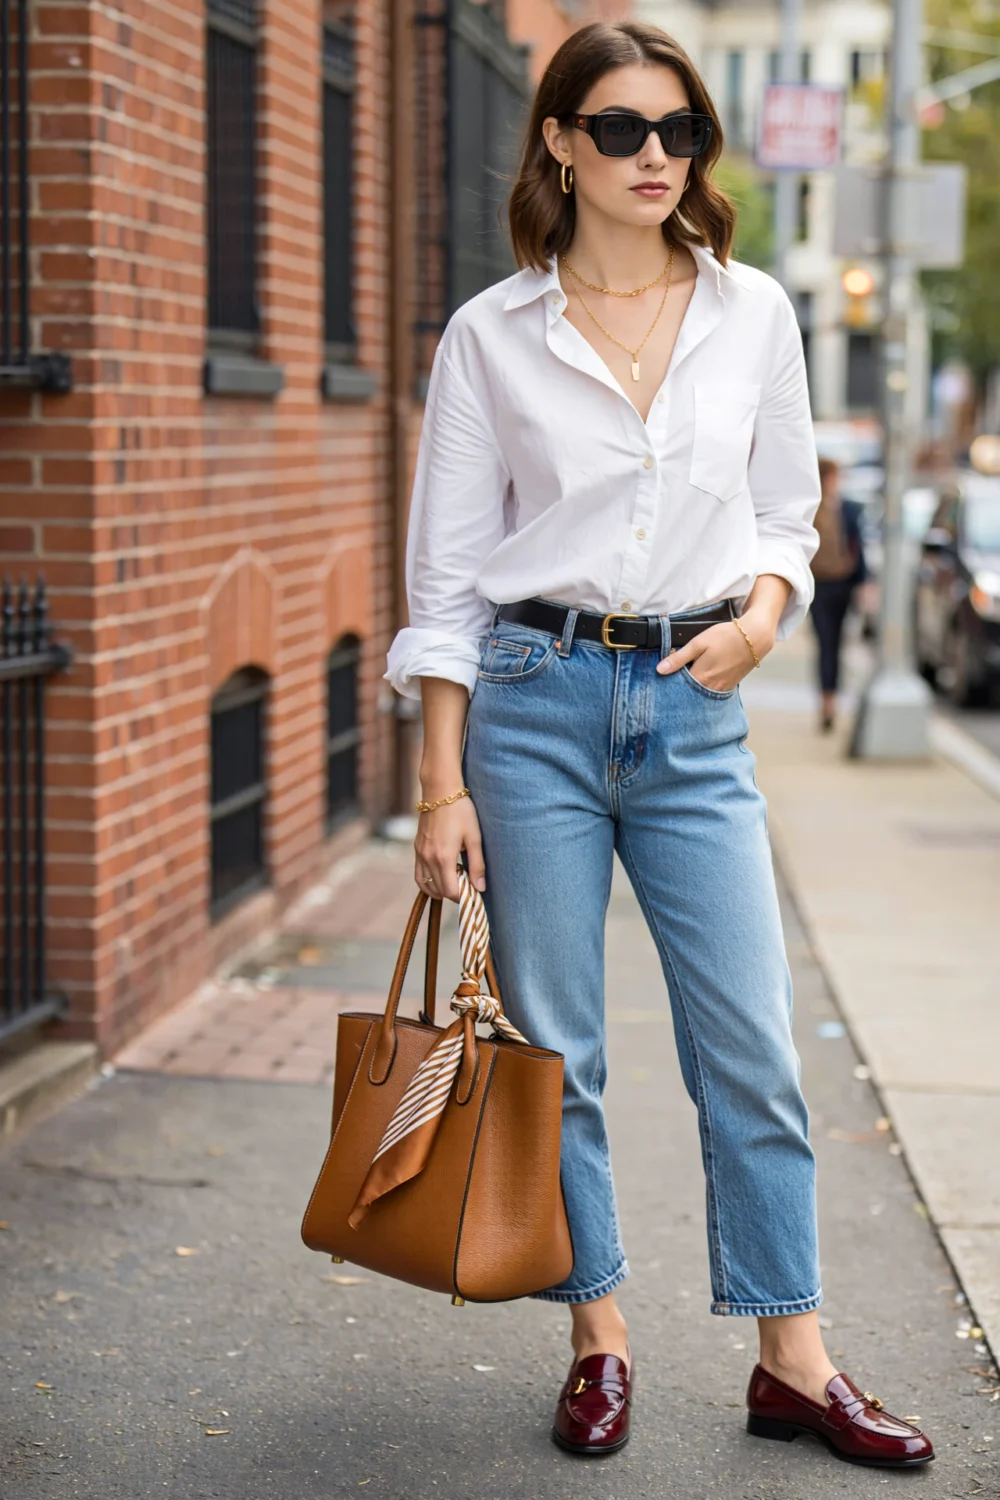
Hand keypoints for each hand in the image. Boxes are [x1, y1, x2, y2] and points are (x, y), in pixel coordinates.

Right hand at [414, 795, 485, 902]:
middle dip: (453, 894)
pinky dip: (427, 882)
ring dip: (439, 890)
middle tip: (467, 888)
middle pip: (438, 890)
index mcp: (444, 857)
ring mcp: (420, 853)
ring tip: (454, 885)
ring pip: (425, 885)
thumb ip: (477, 865)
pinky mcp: (416, 848)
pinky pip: (418, 874)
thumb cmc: (461, 811)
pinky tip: (439, 878)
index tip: (474, 893)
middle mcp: (428, 858)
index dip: (463, 897)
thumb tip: (480, 888)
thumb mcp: (474, 837)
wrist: (439, 791)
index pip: (450, 891)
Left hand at [655, 613, 773, 691]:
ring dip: (692, 689)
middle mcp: (710, 688)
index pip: (677, 687)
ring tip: (689, 676)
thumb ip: (679, 658)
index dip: (669, 682)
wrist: (755, 638)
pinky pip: (712, 692)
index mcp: (700, 677)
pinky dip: (705, 688)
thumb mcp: (698, 643)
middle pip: (689, 693)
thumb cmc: (726, 637)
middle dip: (680, 688)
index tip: (663, 677)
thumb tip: (660, 670)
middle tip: (674, 677)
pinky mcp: (729, 686)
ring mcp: (721, 688)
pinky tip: (703, 678)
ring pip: (700, 694)